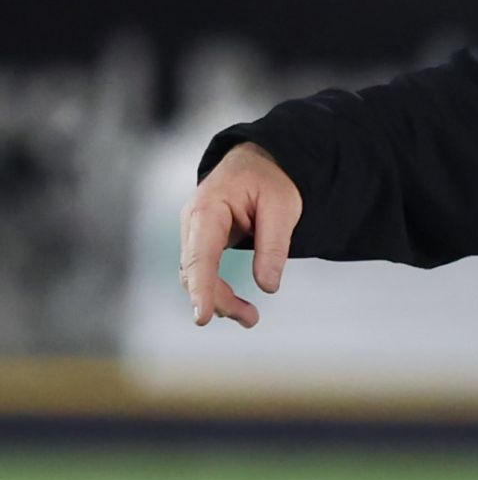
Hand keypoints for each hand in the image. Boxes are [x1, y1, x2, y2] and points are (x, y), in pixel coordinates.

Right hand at [179, 144, 301, 328]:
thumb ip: (274, 246)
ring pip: (197, 274)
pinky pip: (204, 270)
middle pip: (195, 271)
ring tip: (250, 318)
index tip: (202, 317)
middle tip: (251, 319)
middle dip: (218, 299)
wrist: (259, 160)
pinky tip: (238, 305)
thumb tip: (268, 286)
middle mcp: (193, 222)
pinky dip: (218, 289)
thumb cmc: (270, 180)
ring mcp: (194, 232)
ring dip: (220, 298)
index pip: (200, 255)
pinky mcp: (202, 240)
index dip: (201, 289)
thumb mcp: (283, 207)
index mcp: (208, 208)